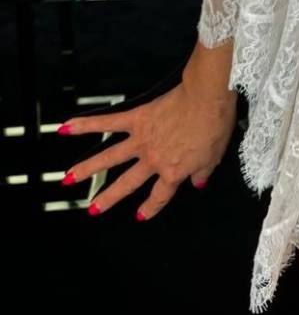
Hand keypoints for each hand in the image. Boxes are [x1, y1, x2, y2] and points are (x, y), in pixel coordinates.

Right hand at [57, 79, 236, 220]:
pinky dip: (87, 124)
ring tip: (69, 178)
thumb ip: (203, 172)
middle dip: (109, 198)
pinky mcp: (137, 118)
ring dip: (87, 168)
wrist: (207, 98)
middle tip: (94, 208)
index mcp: (173, 171)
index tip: (140, 215)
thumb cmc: (214, 125)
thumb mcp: (214, 156)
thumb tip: (199, 183)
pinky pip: (108, 122)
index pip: (160, 195)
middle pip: (127, 183)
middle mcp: (153, 159)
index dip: (151, 207)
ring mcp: (142, 140)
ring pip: (109, 158)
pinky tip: (68, 127)